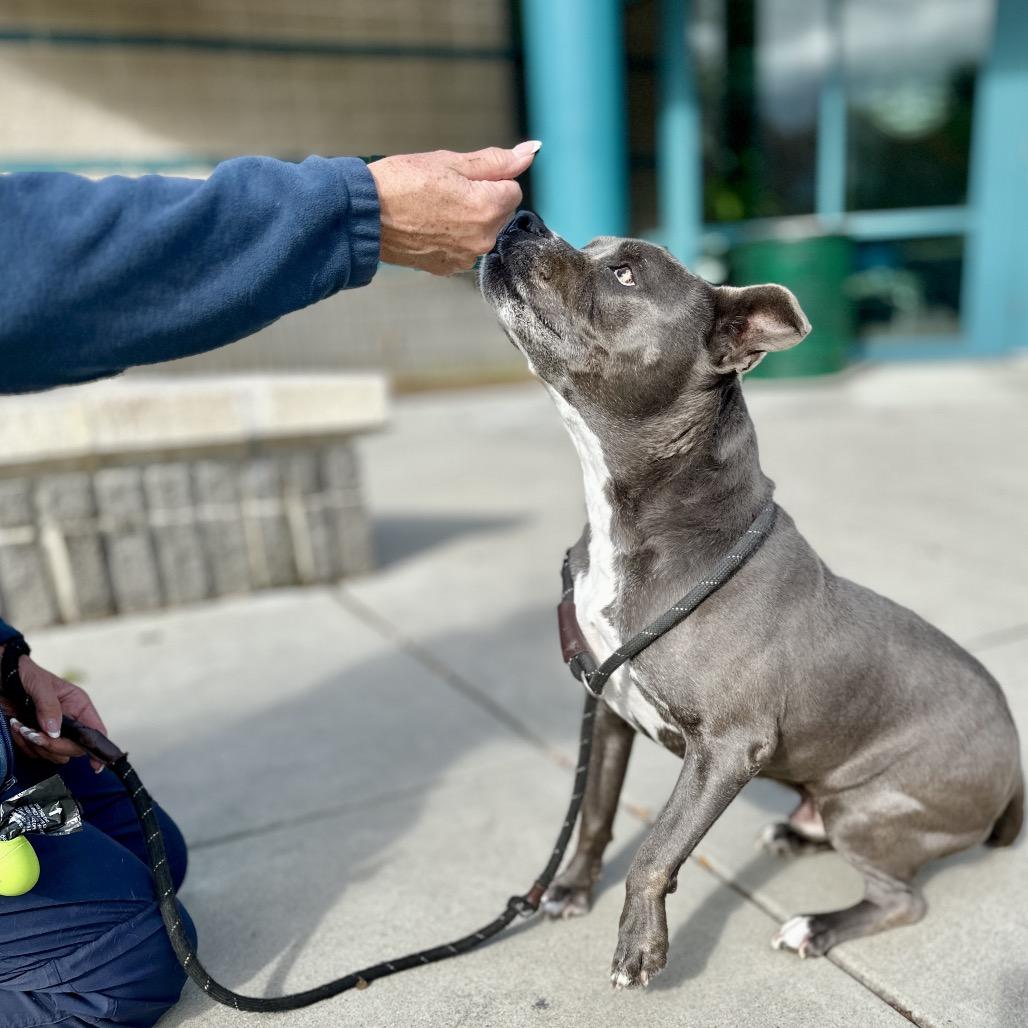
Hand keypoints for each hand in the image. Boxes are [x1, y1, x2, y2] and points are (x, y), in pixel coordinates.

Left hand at [0, 648, 107, 771]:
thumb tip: (55, 732)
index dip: (98, 748)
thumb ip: (49, 707)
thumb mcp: (40, 685)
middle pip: (74, 748)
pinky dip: (25, 745)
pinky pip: (36, 753)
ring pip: (54, 755)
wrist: (3, 675)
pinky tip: (17, 729)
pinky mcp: (37, 737)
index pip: (95, 731)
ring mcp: (54, 730)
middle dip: (54, 746)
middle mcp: (70, 721)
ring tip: (21, 727)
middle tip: (34, 735)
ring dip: (36, 746)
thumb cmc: (26, 674)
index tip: (96, 766)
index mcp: (79, 706)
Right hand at [368, 141, 540, 275]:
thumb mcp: (451, 162)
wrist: (364, 215)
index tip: (460, 178)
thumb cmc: (402, 183)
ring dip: (466, 219)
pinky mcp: (448, 268)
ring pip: (480, 230)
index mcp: (489, 209)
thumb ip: (497, 161)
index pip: (512, 189)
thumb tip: (532, 152)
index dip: (488, 179)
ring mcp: (465, 257)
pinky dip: (452, 236)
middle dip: (480, 199)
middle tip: (445, 191)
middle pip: (499, 212)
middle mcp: (483, 239)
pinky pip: (463, 247)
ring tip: (433, 209)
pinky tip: (428, 226)